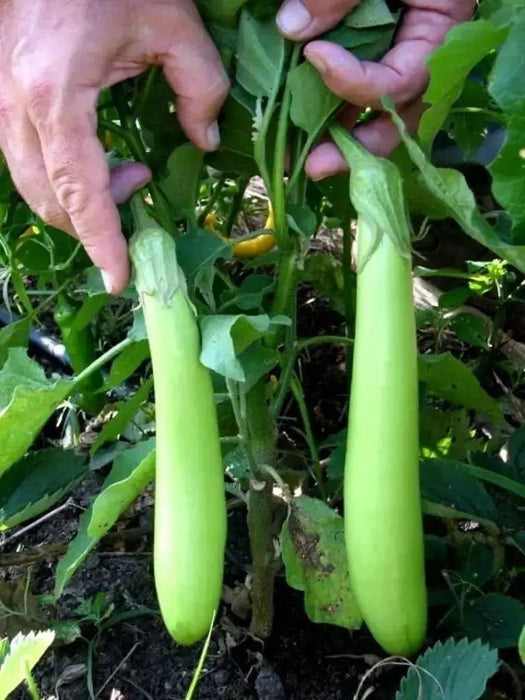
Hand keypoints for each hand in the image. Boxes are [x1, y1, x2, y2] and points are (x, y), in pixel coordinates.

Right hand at [0, 0, 228, 292]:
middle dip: (94, 223)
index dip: (101, 242)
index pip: (79, 192)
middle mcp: (15, 105)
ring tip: (130, 175)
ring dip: (79, 200)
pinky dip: (61, 178)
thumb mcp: (172, 21)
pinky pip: (25, 158)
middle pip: (49, 198)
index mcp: (56, 94)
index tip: (120, 280)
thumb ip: (201, 87)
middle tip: (142, 202)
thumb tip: (204, 139)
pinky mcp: (0, 94)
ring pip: (32, 183)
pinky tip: (98, 160)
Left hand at [276, 0, 475, 178]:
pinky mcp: (377, 59)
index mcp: (440, 32)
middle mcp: (425, 58)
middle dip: (355, 149)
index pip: (403, 81)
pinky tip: (300, 125)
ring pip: (377, 117)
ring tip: (298, 160)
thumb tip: (291, 28)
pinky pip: (359, 98)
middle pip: (398, 121)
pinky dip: (331, 113)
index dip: (357, 82)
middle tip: (313, 165)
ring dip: (339, 142)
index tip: (315, 56)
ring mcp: (401, 61)